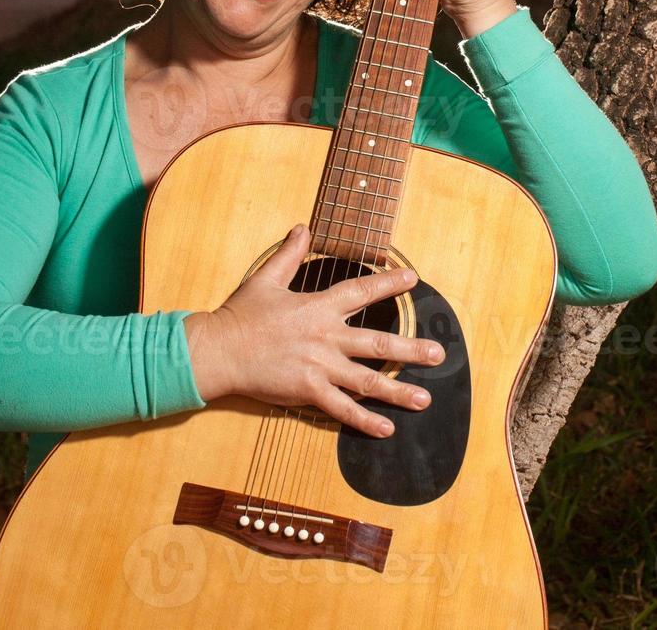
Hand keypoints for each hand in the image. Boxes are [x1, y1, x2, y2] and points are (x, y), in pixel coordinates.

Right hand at [183, 223, 444, 437]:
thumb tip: (302, 227)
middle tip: (438, 354)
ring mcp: (318, 367)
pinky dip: (365, 420)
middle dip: (411, 349)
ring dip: (399, 390)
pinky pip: (341, 409)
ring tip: (425, 398)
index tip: (412, 279)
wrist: (217, 351)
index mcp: (318, 308)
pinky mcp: (307, 391)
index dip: (388, 283)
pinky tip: (387, 429)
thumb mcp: (265, 278)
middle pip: (377, 344)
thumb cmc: (240, 316)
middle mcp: (325, 337)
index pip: (360, 291)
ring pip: (367, 380)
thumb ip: (289, 254)